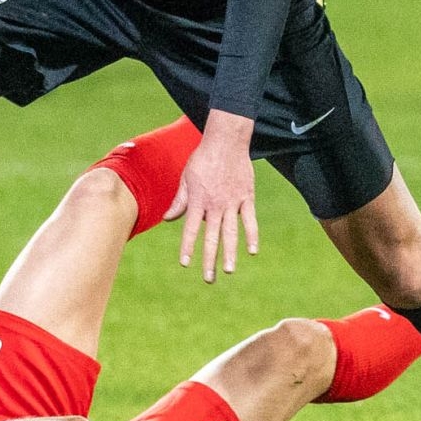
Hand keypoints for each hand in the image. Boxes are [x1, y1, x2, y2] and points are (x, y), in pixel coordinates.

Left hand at [165, 110, 259, 282]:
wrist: (226, 141)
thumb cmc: (202, 159)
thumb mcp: (186, 179)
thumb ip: (180, 201)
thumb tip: (168, 219)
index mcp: (198, 201)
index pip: (191, 229)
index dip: (188, 247)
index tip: (185, 264)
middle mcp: (214, 205)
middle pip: (211, 237)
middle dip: (209, 259)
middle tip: (209, 278)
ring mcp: (232, 202)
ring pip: (231, 232)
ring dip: (230, 253)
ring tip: (229, 270)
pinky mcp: (247, 197)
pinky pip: (250, 220)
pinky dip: (252, 235)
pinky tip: (253, 251)